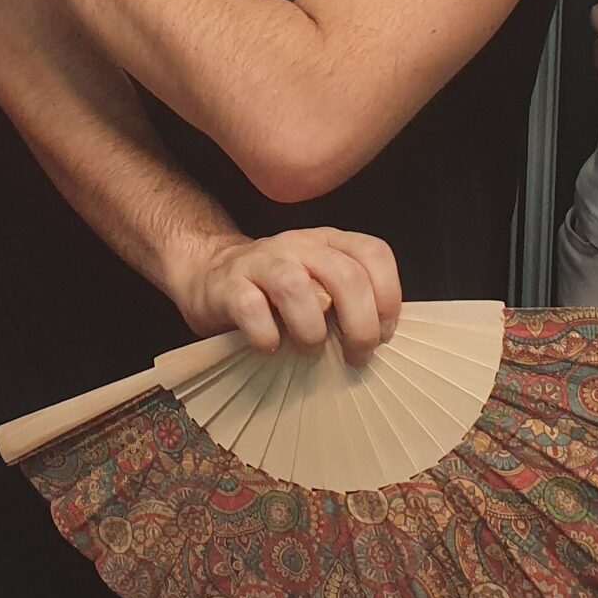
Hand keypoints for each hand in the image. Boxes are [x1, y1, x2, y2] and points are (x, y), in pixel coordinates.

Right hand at [167, 227, 404, 366]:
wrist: (209, 274)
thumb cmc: (275, 292)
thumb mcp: (319, 284)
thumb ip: (349, 299)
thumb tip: (382, 338)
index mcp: (328, 241)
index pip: (373, 254)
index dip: (388, 297)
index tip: (384, 335)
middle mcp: (298, 244)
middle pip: (345, 275)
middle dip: (359, 326)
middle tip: (356, 356)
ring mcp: (261, 261)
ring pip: (297, 287)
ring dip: (312, 331)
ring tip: (310, 351)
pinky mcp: (228, 285)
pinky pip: (252, 309)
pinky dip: (267, 337)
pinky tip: (270, 347)